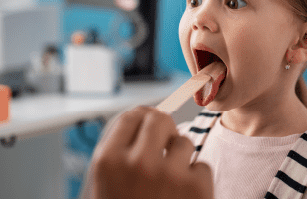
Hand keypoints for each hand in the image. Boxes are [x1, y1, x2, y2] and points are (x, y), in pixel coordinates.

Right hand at [85, 106, 213, 198]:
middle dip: (163, 130)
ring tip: (170, 184)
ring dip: (180, 158)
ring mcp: (169, 175)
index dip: (142, 120)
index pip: (131, 116)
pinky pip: (202, 165)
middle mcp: (137, 163)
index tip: (148, 125)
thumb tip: (141, 117)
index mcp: (107, 161)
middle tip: (164, 145)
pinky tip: (183, 198)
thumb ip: (118, 151)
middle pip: (159, 119)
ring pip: (184, 141)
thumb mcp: (104, 185)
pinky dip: (196, 180)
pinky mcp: (197, 188)